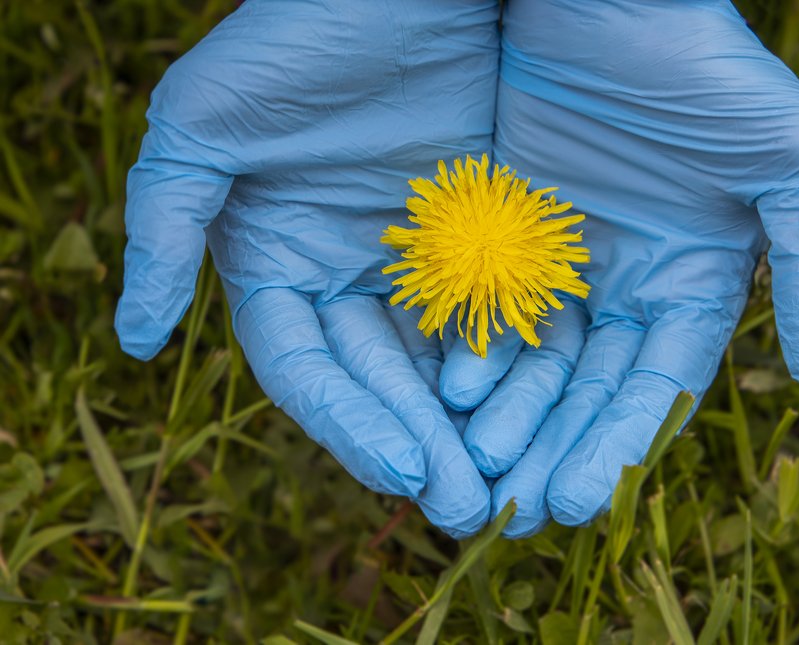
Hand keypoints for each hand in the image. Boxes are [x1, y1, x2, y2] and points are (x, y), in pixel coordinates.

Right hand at [114, 0, 498, 537]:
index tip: (401, 471)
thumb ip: (166, 226)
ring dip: (473, 423)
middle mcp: (348, 272)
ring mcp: (418, 258)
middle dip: (420, 445)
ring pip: (443, 359)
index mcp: (280, 261)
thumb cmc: (295, 38)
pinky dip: (518, 360)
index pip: (307, 368)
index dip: (348, 422)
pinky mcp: (482, 235)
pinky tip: (549, 409)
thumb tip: (131, 342)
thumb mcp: (206, 125)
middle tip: (467, 512)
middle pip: (381, 380)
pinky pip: (502, 310)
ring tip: (508, 484)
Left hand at [439, 0, 798, 536]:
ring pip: (532, 361)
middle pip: (589, 391)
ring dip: (508, 417)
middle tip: (517, 513)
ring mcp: (561, 266)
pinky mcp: (503, 237)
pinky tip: (445, 395)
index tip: (580, 501)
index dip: (621, 446)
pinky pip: (483, 309)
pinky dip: (469, 353)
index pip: (657, 386)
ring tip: (478, 470)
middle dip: (556, 449)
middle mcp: (626, 287)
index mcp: (695, 285)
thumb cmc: (707, 69)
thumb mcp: (792, 159)